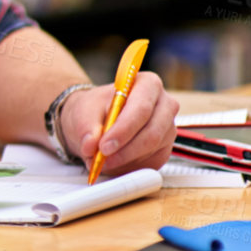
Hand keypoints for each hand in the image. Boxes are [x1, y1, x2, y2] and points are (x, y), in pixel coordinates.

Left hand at [59, 71, 178, 176]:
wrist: (96, 119)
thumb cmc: (94, 108)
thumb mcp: (83, 111)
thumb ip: (86, 127)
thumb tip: (90, 145)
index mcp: (148, 85)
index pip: (141, 109)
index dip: (123, 130)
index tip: (103, 146)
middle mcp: (165, 106)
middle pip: (152, 133)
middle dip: (124, 150)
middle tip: (101, 159)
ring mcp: (168, 129)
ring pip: (151, 150)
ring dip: (124, 159)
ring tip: (100, 160)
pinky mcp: (164, 149)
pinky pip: (151, 163)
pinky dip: (129, 166)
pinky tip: (113, 162)